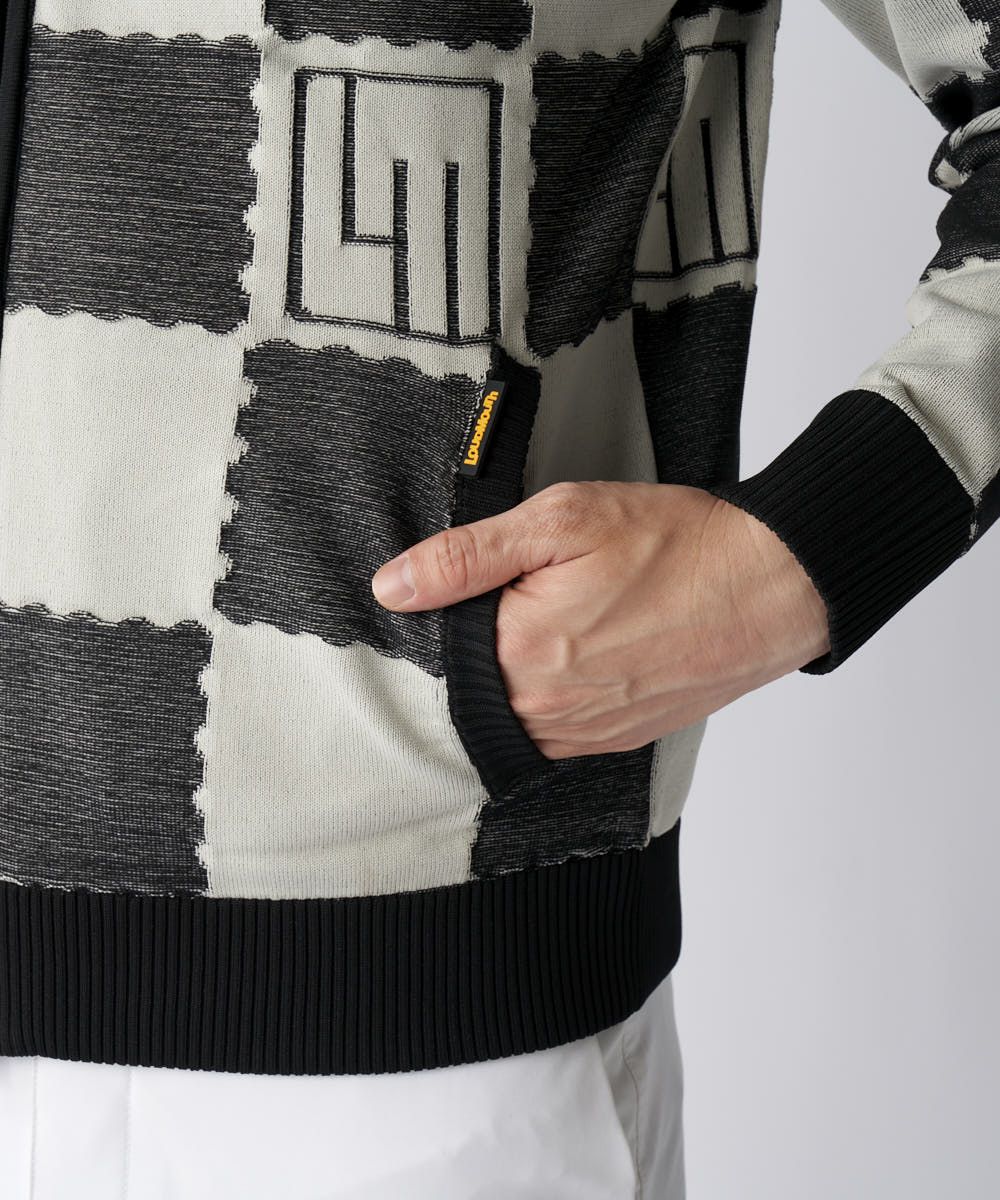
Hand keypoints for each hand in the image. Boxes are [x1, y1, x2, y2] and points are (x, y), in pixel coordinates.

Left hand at [370, 481, 830, 759]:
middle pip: (472, 688)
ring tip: (559, 623)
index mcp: (520, 653)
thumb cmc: (676, 545)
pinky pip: (556, 735)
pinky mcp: (617, 742)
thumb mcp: (563, 519)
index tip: (476, 584)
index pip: (439, 648)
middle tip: (528, 595)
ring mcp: (585, 735)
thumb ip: (467, 557)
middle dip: (481, 645)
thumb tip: (393, 587)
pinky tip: (578, 656)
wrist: (771, 585)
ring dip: (515, 677)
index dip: (446, 611)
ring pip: (512, 716)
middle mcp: (547, 711)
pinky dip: (552, 700)